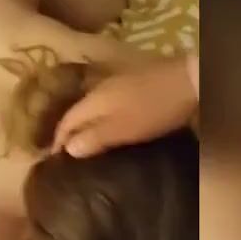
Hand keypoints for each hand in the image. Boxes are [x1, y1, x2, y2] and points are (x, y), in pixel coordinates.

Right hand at [51, 57, 197, 157]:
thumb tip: (67, 149)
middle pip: (78, 112)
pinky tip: (112, 126)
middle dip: (71, 132)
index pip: (67, 120)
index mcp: (94, 100)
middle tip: (68, 153)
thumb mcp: (123, 128)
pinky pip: (109, 105)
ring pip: (94, 107)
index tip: (53, 158)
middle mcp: (100, 89)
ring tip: (88, 142)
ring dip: (88, 124)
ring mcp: (118, 84)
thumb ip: (95, 137)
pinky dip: (104, 118)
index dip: (58, 139)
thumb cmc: (153, 108)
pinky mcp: (135, 85)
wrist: (188, 81)